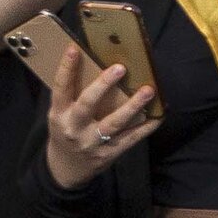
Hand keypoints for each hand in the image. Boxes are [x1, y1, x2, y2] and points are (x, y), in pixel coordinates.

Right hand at [42, 42, 158, 189]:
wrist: (66, 168)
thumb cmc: (64, 132)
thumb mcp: (59, 115)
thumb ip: (72, 97)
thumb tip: (93, 67)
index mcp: (58, 114)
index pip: (60, 88)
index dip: (66, 68)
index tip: (74, 49)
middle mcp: (74, 128)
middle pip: (88, 103)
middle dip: (103, 85)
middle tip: (120, 68)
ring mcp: (92, 142)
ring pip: (114, 122)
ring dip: (133, 105)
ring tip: (148, 90)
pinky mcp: (109, 154)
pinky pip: (130, 139)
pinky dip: (145, 127)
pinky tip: (158, 116)